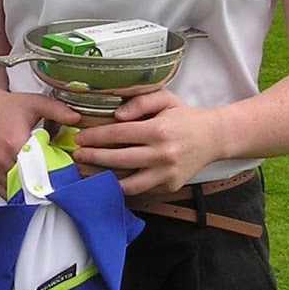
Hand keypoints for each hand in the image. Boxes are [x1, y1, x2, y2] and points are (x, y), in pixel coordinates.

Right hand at [0, 89, 79, 196]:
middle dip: (45, 185)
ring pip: (18, 191)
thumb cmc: (7, 106)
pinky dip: (19, 192)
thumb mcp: (34, 103)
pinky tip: (29, 185)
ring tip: (44, 183)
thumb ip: (56, 110)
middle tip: (59, 183)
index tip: (66, 175)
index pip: (39, 169)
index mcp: (15, 143)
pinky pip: (6, 192)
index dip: (54, 174)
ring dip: (31, 190)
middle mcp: (2, 159)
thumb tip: (77, 119)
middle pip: (30, 183)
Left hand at [69, 90, 224, 194]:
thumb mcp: (164, 99)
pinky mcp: (169, 187)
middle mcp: (163, 155)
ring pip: (127, 183)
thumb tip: (117, 115)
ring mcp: (167, 174)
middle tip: (75, 155)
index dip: (95, 137)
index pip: (118, 134)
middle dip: (92, 158)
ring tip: (85, 172)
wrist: (213, 138)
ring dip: (103, 179)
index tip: (78, 138)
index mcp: (158, 130)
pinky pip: (140, 190)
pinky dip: (121, 187)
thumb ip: (140, 102)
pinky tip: (106, 180)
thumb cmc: (184, 116)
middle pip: (118, 160)